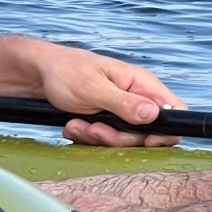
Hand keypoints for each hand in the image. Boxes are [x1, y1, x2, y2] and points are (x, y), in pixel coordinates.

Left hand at [29, 45, 185, 147]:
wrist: (37, 73)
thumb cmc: (65, 71)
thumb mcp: (92, 88)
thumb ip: (124, 103)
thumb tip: (154, 114)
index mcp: (141, 84)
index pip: (174, 112)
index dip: (166, 132)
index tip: (145, 141)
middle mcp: (135, 98)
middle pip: (148, 133)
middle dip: (119, 137)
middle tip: (94, 129)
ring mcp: (120, 110)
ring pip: (124, 139)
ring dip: (98, 137)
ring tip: (76, 124)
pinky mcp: (105, 120)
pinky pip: (105, 139)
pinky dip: (87, 136)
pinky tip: (72, 126)